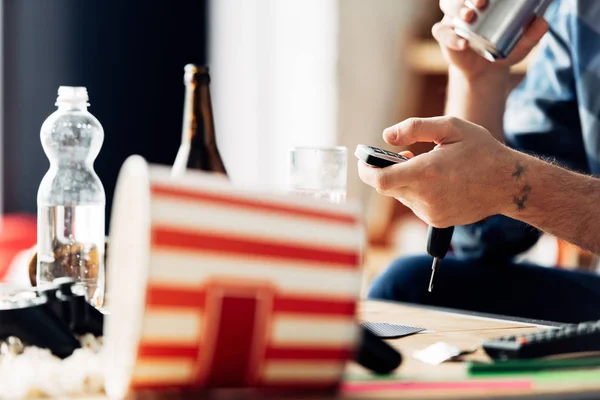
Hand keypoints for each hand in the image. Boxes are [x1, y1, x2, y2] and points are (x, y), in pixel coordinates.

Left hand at [357, 117, 515, 227]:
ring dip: (406, 181)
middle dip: (388, 171)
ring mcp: (430, 212)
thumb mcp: (451, 127)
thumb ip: (415, 127)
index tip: (365, 160)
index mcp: (426, 172)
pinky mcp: (436, 221)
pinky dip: (419, 192)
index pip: (380, 180)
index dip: (366, 171)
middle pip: (387, 187)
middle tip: (406, 155)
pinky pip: (415, 205)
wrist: (508, 185)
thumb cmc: (481, 151)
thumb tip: (386, 136)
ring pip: (402, 196)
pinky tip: (439, 182)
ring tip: (430, 167)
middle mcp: (426, 196)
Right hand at [434, 0, 548, 79]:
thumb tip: (543, 23)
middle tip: (481, 1)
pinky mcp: (445, 36)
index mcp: (483, 0)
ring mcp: (453, 19)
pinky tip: (463, 43)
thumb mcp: (521, 43)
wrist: (485, 70)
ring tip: (469, 16)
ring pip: (447, 6)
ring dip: (456, 7)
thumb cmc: (503, 48)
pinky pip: (441, 32)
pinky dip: (450, 37)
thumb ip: (532, 34)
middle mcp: (466, 4)